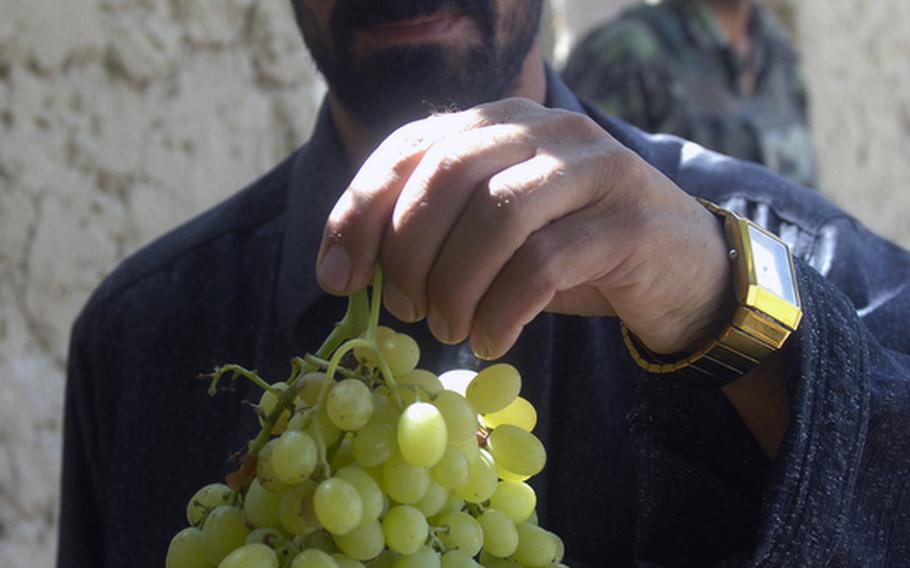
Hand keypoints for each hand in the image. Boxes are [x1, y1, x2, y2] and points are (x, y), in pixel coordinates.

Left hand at [316, 98, 731, 358]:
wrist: (677, 271)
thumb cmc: (571, 253)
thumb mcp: (491, 239)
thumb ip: (432, 235)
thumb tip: (347, 272)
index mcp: (501, 123)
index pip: (410, 147)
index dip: (360, 209)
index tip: (336, 277)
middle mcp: (545, 129)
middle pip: (450, 173)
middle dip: (408, 251)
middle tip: (405, 309)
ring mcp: (593, 167)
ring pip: (498, 214)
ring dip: (456, 285)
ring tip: (449, 328)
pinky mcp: (628, 217)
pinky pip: (544, 262)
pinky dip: (502, 310)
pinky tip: (492, 339)